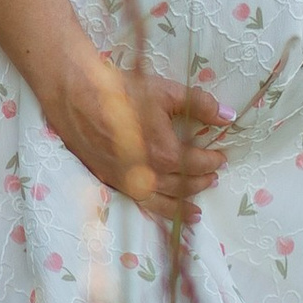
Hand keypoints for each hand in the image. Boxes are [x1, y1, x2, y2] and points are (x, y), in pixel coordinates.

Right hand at [46, 52, 229, 221]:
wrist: (75, 94)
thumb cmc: (121, 90)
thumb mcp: (166, 92)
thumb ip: (200, 104)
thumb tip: (228, 116)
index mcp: (164, 153)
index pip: (197, 164)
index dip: (212, 161)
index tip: (221, 157)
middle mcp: (147, 175)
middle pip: (182, 186)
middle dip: (200, 182)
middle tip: (212, 177)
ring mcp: (127, 181)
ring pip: (161, 202)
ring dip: (182, 207)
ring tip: (196, 212)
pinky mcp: (109, 180)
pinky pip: (139, 202)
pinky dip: (155, 209)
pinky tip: (160, 210)